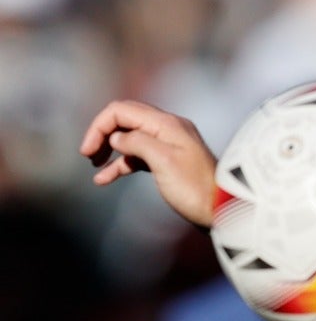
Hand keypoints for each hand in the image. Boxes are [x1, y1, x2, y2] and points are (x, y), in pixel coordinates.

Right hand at [79, 100, 217, 226]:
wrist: (224, 210)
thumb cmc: (196, 188)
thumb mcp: (163, 161)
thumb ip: (137, 142)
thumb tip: (117, 137)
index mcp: (167, 123)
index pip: (122, 110)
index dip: (99, 126)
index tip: (87, 151)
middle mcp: (168, 129)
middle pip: (125, 121)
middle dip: (102, 135)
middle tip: (88, 156)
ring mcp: (168, 145)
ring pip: (130, 138)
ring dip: (109, 149)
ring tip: (94, 166)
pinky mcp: (168, 162)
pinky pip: (138, 156)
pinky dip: (120, 164)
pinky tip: (103, 179)